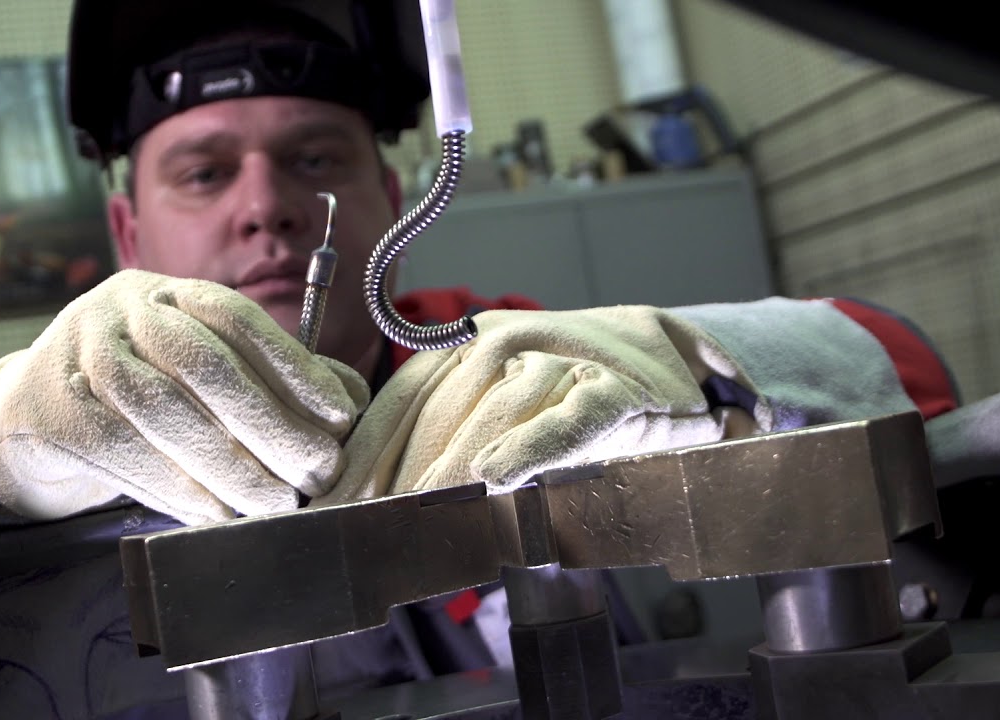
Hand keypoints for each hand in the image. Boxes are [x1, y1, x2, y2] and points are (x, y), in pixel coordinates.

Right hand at [0, 269, 368, 523]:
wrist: (34, 411)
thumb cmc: (144, 391)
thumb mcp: (202, 368)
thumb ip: (271, 377)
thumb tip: (349, 403)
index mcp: (172, 293)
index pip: (237, 318)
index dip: (294, 365)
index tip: (341, 413)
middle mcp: (124, 311)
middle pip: (203, 362)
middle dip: (271, 422)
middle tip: (317, 471)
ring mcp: (81, 355)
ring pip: (162, 409)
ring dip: (229, 465)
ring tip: (275, 503)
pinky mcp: (53, 409)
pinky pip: (123, 451)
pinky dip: (178, 489)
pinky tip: (219, 515)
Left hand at [321, 306, 764, 502]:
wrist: (664, 357)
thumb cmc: (566, 391)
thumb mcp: (500, 400)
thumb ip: (445, 433)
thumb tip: (373, 494)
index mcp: (468, 343)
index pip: (404, 397)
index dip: (367, 450)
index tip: (335, 500)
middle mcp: (507, 341)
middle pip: (440, 409)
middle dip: (399, 472)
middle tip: (367, 524)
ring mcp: (561, 360)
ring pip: (494, 413)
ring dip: (450, 467)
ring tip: (417, 514)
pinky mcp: (612, 390)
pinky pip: (565, 419)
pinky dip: (530, 445)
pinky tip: (496, 476)